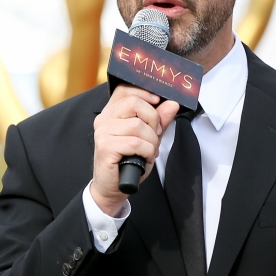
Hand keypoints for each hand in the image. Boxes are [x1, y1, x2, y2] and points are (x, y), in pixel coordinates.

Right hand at [91, 85, 178, 215]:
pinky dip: (146, 152)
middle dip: (153, 120)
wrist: (114, 186)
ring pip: (138, 126)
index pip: (124, 89)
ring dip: (151, 141)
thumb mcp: (149, 137)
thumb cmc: (129, 160)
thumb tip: (172, 104)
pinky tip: (143, 158)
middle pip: (135, 103)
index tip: (157, 102)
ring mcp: (103, 132)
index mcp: (112, 112)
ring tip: (148, 152)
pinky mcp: (105, 147)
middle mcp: (104, 119)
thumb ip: (159, 120)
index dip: (144, 92)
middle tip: (155, 135)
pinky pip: (136, 143)